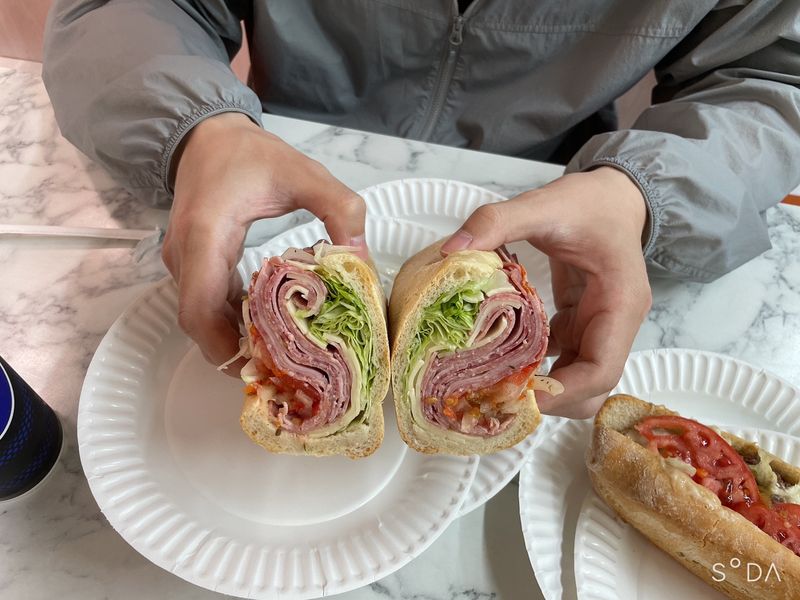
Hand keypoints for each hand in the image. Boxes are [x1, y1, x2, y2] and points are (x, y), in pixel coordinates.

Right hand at [162, 113, 365, 369]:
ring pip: (201, 318)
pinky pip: (205, 304)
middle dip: (236, 351)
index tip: (262, 365)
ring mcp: (184, 262)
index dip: (225, 346)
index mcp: (206, 235)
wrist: (207, 137)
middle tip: (281, 371)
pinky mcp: (192, 265)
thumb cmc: (249, 154)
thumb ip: (339, 208)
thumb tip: (361, 258)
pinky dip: (230, 321)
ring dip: (233, 339)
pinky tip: (265, 328)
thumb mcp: (303, 174)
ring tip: (278, 357)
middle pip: (199, 325)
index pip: (199, 310)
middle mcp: (185, 256)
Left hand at [441, 167, 651, 417]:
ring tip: (495, 387)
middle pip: (592, 387)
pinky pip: (564, 358)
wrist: (614, 195)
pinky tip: (501, 363)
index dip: (564, 393)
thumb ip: (498, 221)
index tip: (520, 397)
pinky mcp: (583, 323)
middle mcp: (616, 322)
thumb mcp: (544, 204)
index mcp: (620, 302)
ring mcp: (601, 326)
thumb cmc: (590, 202)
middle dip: (552, 400)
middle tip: (501, 398)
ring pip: (579, 379)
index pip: (601, 370)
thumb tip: (452, 250)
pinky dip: (538, 367)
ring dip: (543, 388)